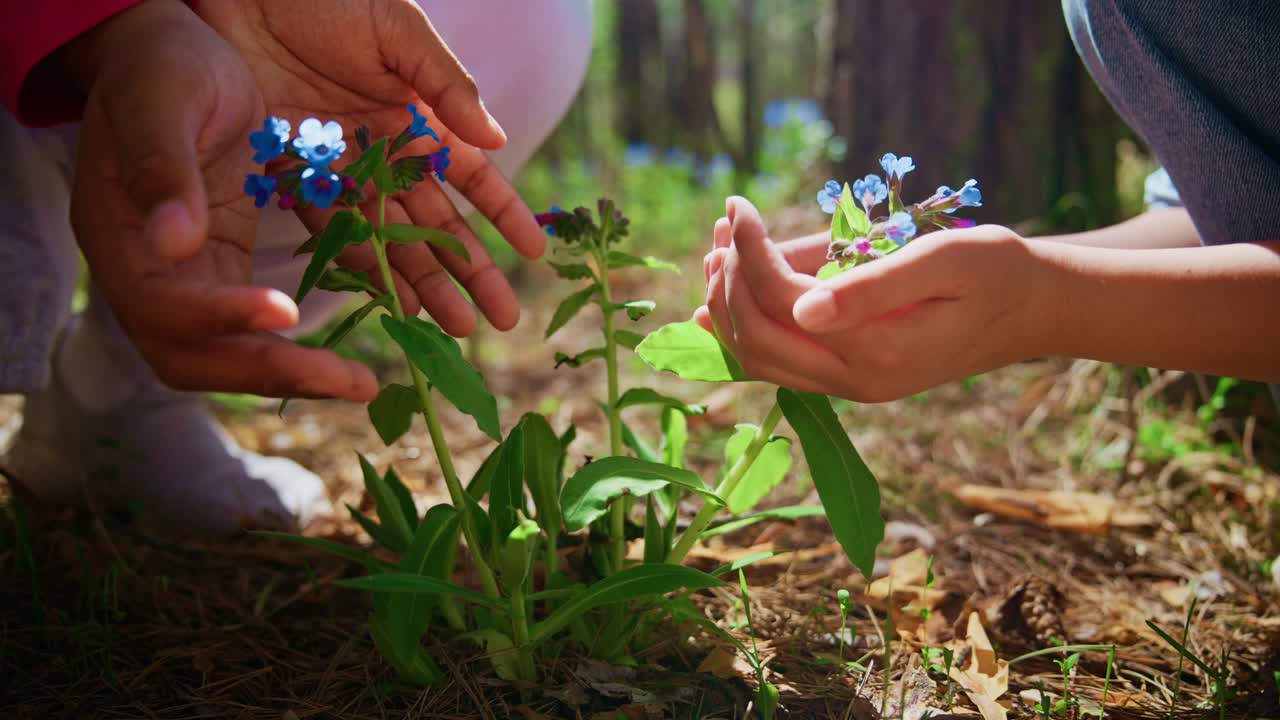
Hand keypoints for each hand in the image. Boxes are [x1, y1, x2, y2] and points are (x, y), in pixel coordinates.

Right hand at [66, 0, 376, 400]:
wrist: (174, 51)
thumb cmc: (161, 66)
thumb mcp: (161, 102)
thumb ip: (163, 169)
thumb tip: (175, 243)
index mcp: (119, 237)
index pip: (162, 304)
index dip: (221, 316)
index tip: (286, 311)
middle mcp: (148, 272)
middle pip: (194, 354)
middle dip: (271, 373)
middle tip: (351, 382)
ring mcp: (187, 275)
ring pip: (230, 351)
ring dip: (295, 373)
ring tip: (362, 384)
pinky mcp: (225, 265)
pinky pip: (260, 321)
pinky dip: (303, 343)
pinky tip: (357, 346)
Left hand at [193, 0, 546, 335]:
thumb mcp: (396, 28)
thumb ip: (445, 82)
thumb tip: (497, 140)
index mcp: (418, 114)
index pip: (472, 175)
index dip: (504, 213)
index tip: (535, 251)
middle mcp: (385, 150)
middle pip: (437, 221)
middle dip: (472, 271)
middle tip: (502, 319)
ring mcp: (341, 168)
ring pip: (391, 237)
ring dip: (423, 283)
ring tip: (454, 329)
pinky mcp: (291, 174)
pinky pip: (331, 228)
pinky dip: (359, 266)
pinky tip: (388, 301)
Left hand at [697, 197, 1048, 401]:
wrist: (1035, 310)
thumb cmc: (997, 272)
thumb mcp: (944, 261)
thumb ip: (872, 286)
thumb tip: (800, 307)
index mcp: (875, 350)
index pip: (780, 302)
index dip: (749, 252)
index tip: (738, 204)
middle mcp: (854, 379)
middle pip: (754, 337)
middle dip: (727, 279)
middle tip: (725, 222)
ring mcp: (849, 384)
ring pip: (757, 356)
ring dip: (728, 303)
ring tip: (720, 244)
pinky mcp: (849, 375)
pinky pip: (778, 360)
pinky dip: (746, 321)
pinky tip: (731, 284)